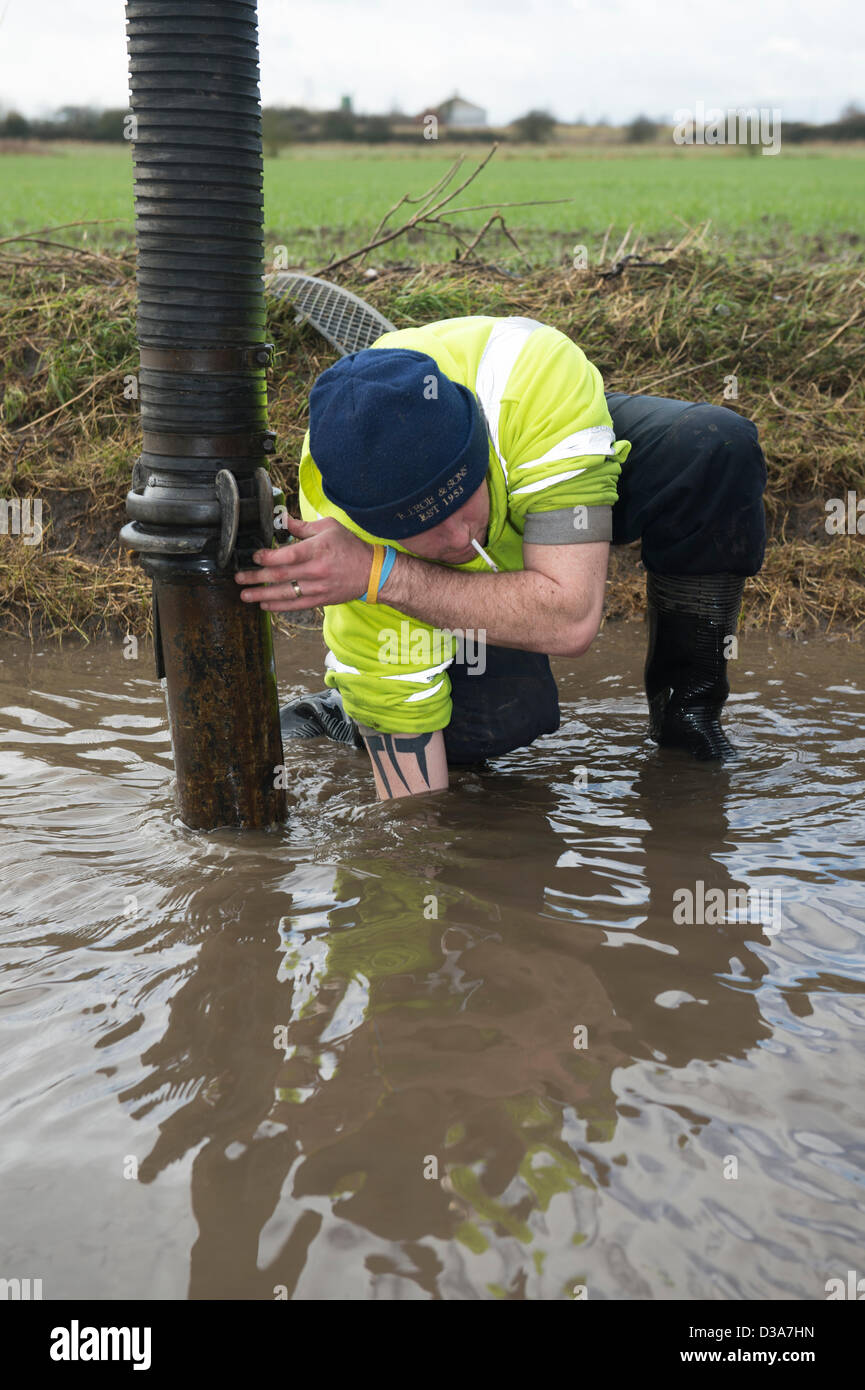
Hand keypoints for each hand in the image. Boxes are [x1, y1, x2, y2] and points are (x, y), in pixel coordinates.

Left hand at [234, 514, 372, 610]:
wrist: (371, 572)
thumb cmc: (350, 546)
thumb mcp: (328, 527)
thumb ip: (302, 526)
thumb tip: (281, 520)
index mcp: (317, 550)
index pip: (287, 556)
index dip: (267, 557)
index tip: (254, 556)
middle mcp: (316, 570)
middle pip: (280, 576)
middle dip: (256, 578)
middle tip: (239, 579)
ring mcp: (318, 588)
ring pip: (285, 593)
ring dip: (262, 595)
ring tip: (245, 596)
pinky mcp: (320, 599)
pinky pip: (296, 605)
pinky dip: (279, 606)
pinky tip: (265, 605)